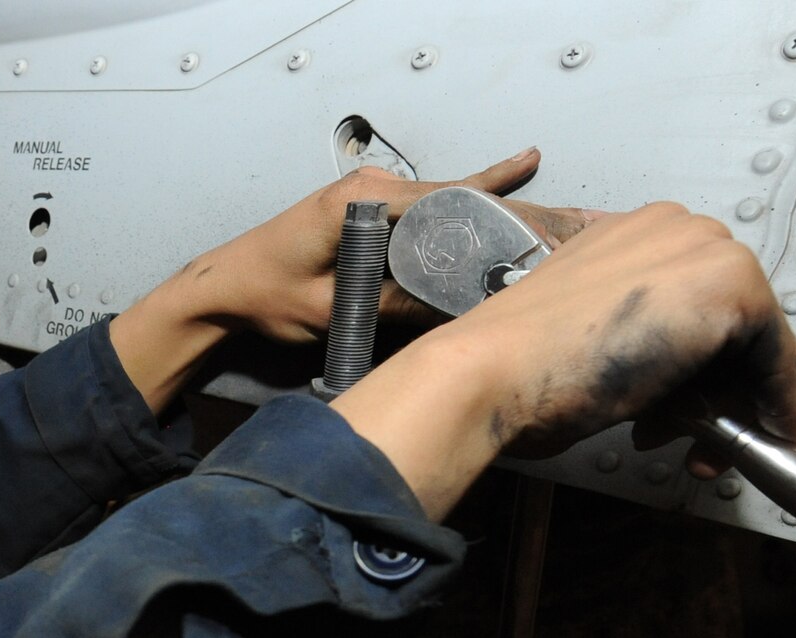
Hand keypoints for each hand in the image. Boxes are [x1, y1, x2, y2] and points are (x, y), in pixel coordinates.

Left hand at [108, 147, 596, 412]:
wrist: (223, 287)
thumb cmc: (266, 295)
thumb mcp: (335, 307)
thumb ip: (394, 303)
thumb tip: (456, 308)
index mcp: (364, 200)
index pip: (448, 205)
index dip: (498, 225)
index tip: (538, 242)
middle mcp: (372, 186)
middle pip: (459, 198)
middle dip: (513, 214)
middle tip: (571, 226)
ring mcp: (373, 192)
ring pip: (451, 201)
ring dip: (500, 210)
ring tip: (559, 215)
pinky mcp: (372, 207)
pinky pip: (433, 203)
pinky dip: (472, 197)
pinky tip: (516, 170)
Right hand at [331, 201, 795, 517]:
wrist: (497, 370)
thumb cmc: (521, 362)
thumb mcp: (591, 330)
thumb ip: (640, 334)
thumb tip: (681, 379)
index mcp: (637, 230)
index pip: (698, 297)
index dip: (700, 363)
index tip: (683, 412)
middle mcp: (679, 226)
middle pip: (735, 317)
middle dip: (720, 385)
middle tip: (689, 437)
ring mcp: (709, 251)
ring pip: (757, 339)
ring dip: (737, 402)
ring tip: (694, 448)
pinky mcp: (733, 289)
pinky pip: (778, 356)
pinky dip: (779, 401)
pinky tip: (765, 435)